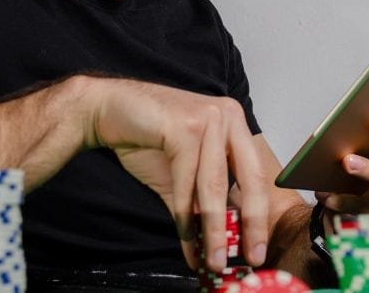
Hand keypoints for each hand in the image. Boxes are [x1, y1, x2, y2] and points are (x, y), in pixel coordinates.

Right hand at [81, 76, 269, 271]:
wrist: (108, 110)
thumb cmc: (147, 138)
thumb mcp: (182, 176)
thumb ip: (200, 204)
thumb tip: (213, 245)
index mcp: (235, 125)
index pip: (256, 174)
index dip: (260, 214)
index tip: (258, 247)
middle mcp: (228, 117)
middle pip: (249, 178)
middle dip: (251, 223)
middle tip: (252, 257)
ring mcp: (208, 119)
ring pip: (216, 185)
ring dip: (214, 228)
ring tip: (214, 258)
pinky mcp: (185, 126)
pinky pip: (187, 179)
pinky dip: (185, 211)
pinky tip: (184, 233)